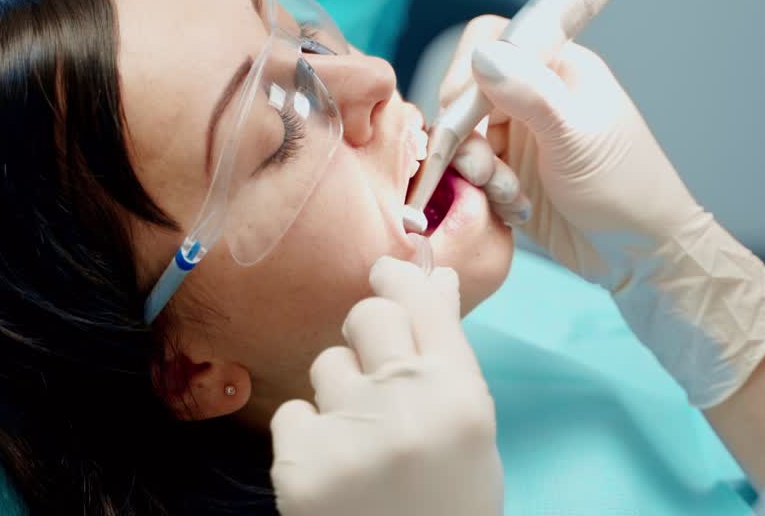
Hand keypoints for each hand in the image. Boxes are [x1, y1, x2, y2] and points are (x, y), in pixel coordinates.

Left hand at [270, 257, 502, 515]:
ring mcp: (347, 433)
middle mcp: (404, 405)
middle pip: (367, 316)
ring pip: (326, 365)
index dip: (399, 280)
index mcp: (459, 396)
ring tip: (364, 445)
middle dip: (368, 334)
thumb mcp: (471, 432)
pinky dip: (310, 439)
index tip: (385, 271)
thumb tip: (434, 277)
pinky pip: (293, 413)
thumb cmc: (450, 501)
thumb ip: (450, 356)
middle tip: (377, 374)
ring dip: (340, 395)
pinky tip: (336, 473)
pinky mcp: (298, 465)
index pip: (421, 302)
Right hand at [439, 16, 764, 407]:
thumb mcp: (577, 138)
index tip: (460, 112)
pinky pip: (471, 169)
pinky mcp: (508, 170)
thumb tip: (481, 55)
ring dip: (475, 166)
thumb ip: (530, 95)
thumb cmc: (624, 188)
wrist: (637, 254)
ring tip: (507, 193)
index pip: (492, 40)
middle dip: (466, 133)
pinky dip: (482, 188)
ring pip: (464, 134)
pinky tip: (512, 206)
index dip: (467, 72)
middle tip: (482, 170)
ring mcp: (519, 133)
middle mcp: (533, 93)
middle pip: (466, 91)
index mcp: (557, 67)